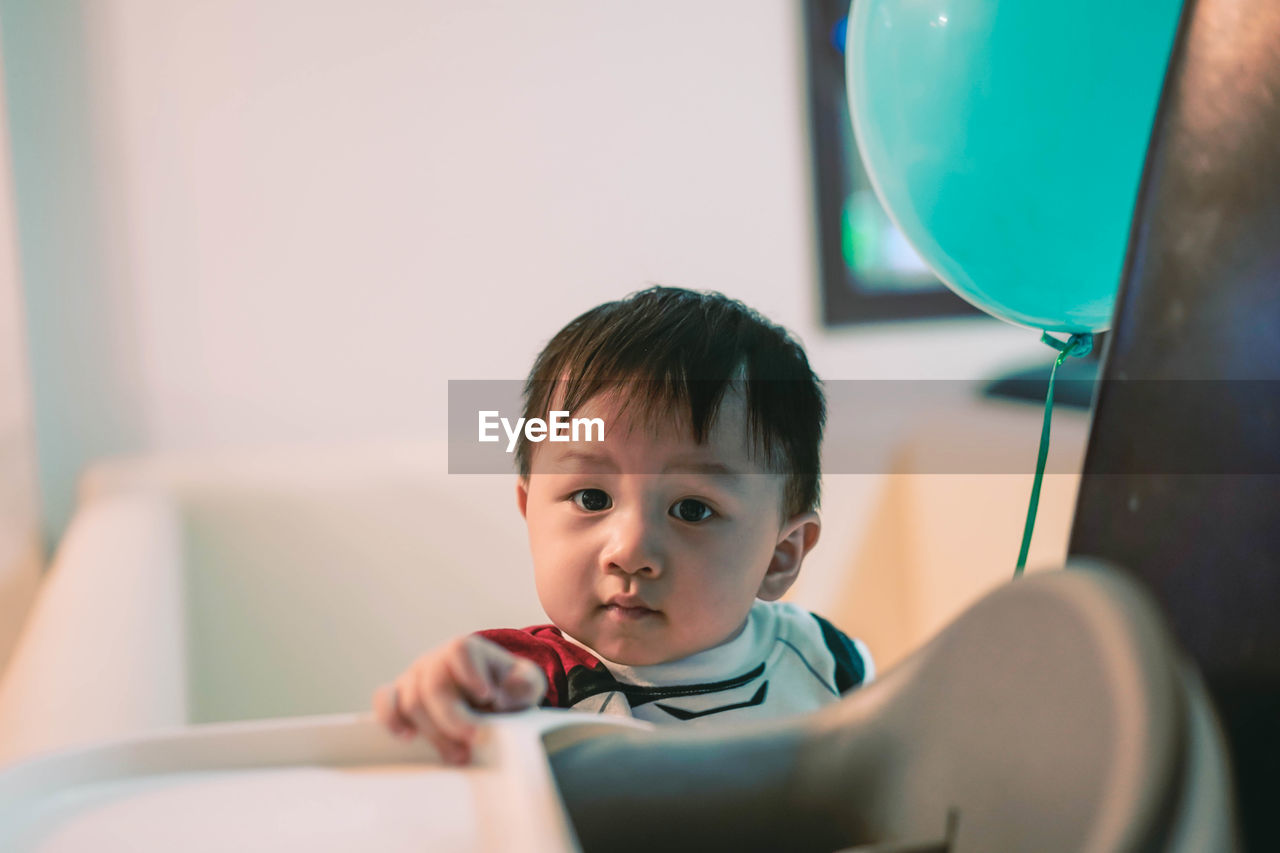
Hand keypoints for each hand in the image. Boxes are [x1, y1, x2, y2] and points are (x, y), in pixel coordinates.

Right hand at [372, 634, 546, 764]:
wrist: (489, 696)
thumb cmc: (507, 688)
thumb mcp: (526, 683)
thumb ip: (523, 684)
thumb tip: (505, 692)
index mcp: (465, 649)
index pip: (461, 651)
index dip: (471, 674)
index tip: (488, 697)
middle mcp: (435, 660)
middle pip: (435, 685)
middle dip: (454, 718)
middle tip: (475, 738)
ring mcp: (414, 677)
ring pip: (412, 702)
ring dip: (434, 732)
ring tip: (459, 754)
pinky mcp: (400, 696)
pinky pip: (385, 701)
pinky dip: (391, 718)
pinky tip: (408, 737)